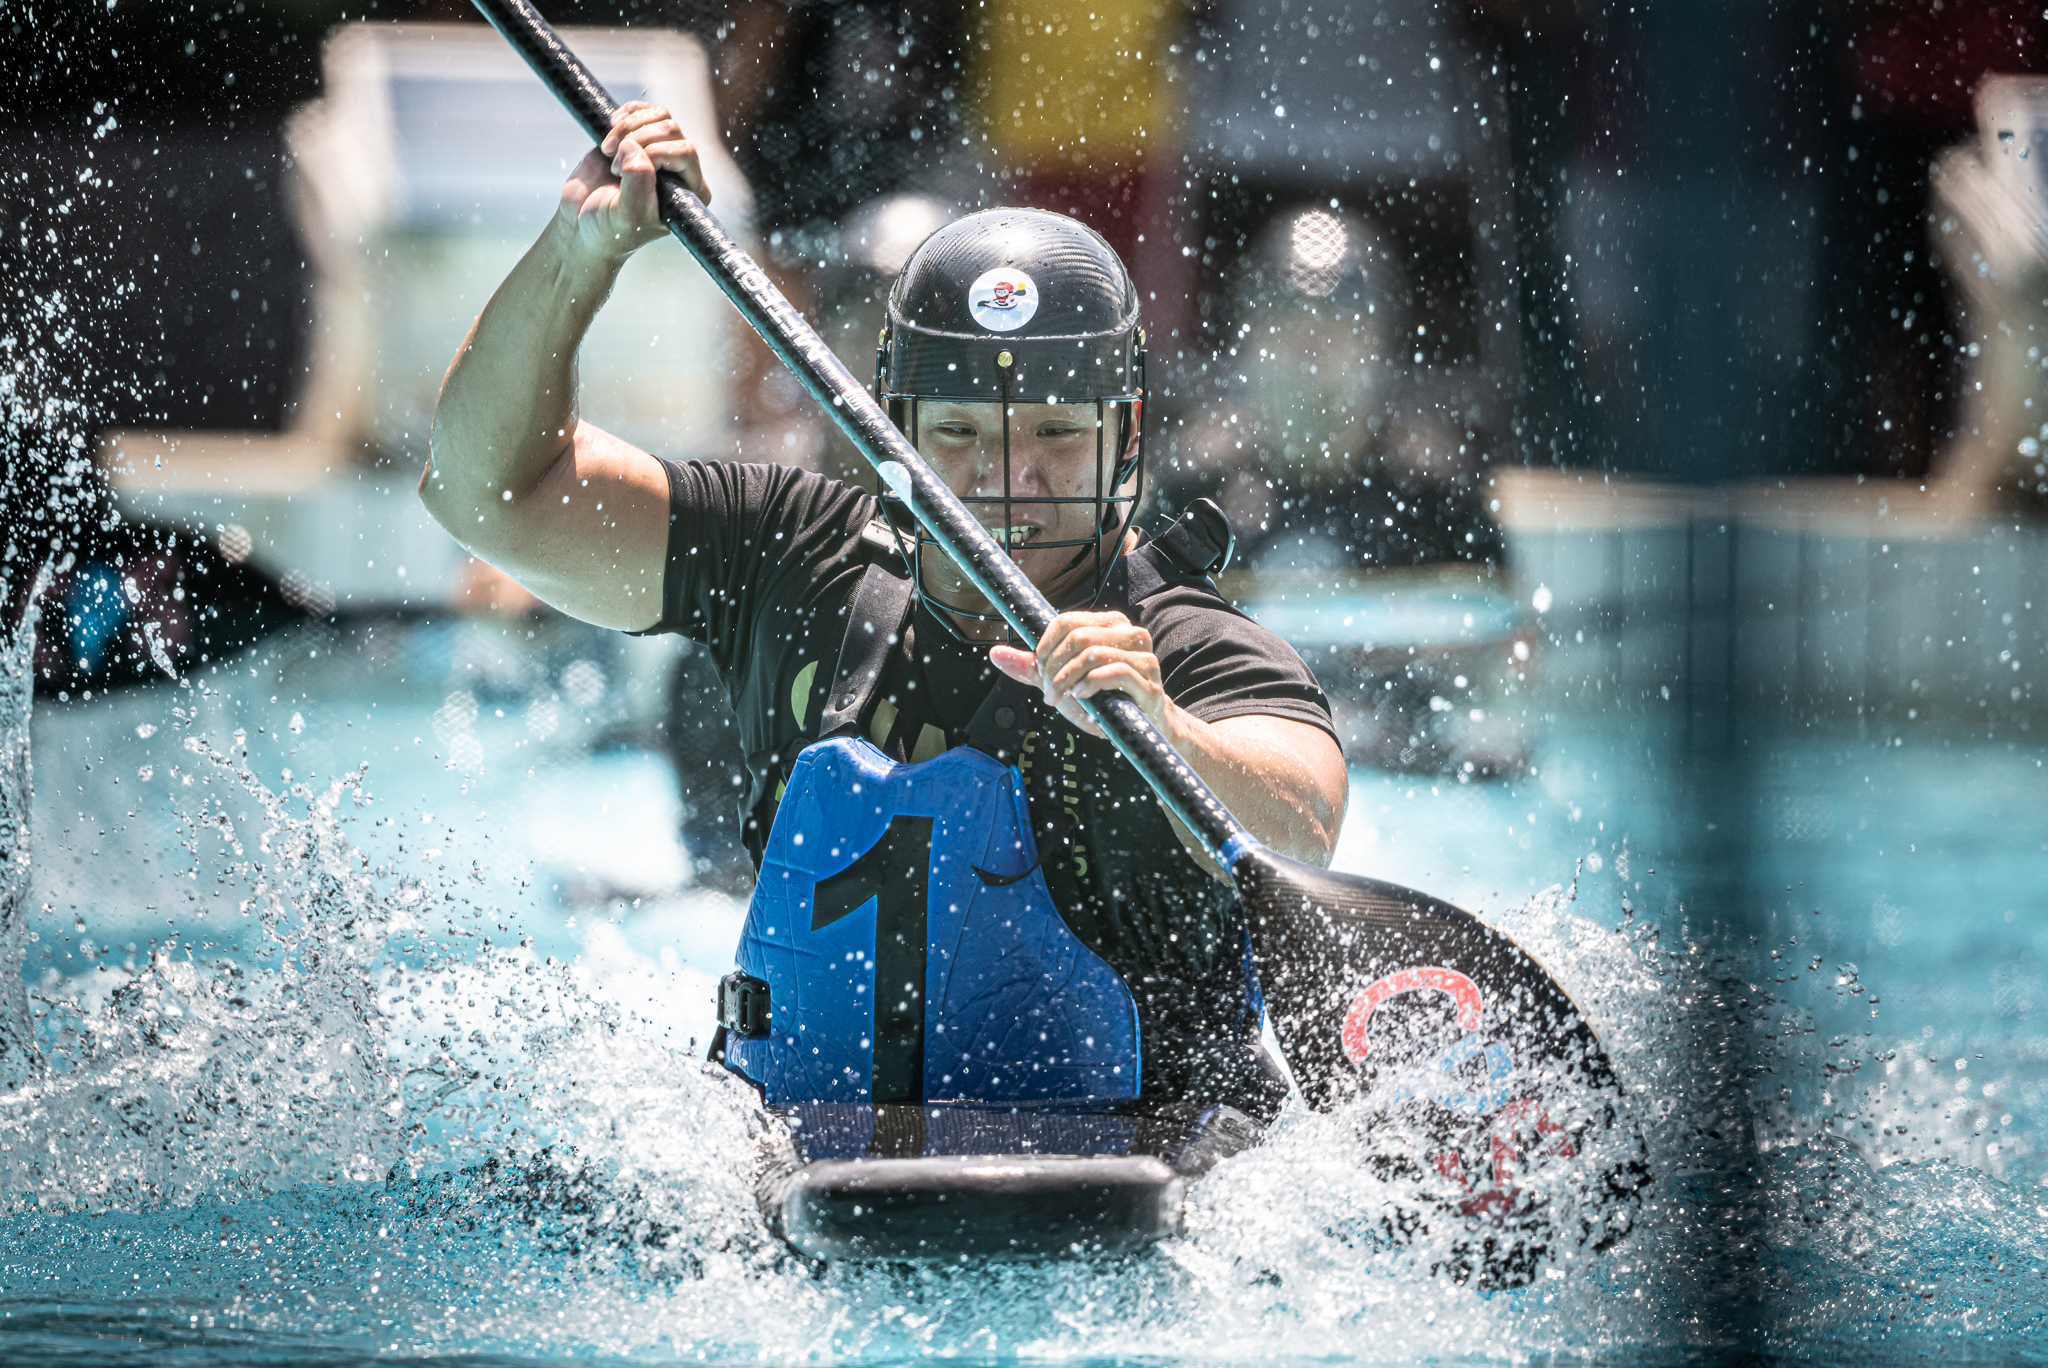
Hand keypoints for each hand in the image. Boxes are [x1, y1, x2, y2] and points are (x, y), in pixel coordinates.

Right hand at [556, 102, 709, 262]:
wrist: (581, 224)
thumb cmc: (610, 229)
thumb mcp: (628, 216)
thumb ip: (638, 184)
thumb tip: (633, 147)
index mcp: (690, 192)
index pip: (685, 152)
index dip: (653, 153)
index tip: (624, 173)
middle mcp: (679, 170)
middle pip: (671, 129)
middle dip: (637, 139)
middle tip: (614, 166)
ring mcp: (658, 151)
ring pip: (659, 116)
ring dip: (628, 127)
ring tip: (608, 150)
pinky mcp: (637, 137)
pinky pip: (643, 110)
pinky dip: (625, 114)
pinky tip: (612, 129)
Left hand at [989, 610, 1173, 739]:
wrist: (1142, 727)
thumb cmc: (1104, 700)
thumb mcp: (1063, 681)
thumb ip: (1032, 668)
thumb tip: (995, 653)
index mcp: (1109, 624)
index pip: (1066, 621)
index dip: (1046, 646)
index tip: (1041, 670)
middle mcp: (1129, 633)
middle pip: (1077, 636)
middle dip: (1054, 667)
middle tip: (1049, 690)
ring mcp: (1143, 656)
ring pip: (1092, 653)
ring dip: (1067, 679)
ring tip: (1062, 696)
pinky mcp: (1148, 680)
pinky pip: (1113, 672)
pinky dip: (1090, 685)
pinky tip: (1082, 696)